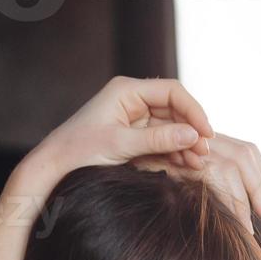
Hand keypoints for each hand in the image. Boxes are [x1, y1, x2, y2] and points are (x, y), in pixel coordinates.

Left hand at [17, 76, 215, 190]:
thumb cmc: (79, 152)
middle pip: (175, 109)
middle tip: (204, 154)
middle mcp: (133, 100)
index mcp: (127, 90)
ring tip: (197, 164)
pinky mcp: (134, 137)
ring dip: (186, 144)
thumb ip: (158, 139)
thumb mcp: (121, 145)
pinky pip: (162, 141)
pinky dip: (175, 153)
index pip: (172, 91)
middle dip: (191, 131)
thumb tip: (193, 135)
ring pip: (171, 128)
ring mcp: (134, 119)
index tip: (206, 134)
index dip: (193, 111)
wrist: (54, 169)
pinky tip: (185, 166)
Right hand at [132, 131, 260, 233]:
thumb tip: (241, 214)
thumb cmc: (131, 191)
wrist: (91, 170)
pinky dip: (232, 201)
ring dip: (251, 193)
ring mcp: (183, 144)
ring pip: (235, 161)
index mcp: (199, 144)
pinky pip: (215, 175)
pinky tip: (239, 224)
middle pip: (245, 151)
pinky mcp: (174, 158)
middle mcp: (193, 139)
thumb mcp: (176, 188)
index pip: (243, 150)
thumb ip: (201, 189)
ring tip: (255, 225)